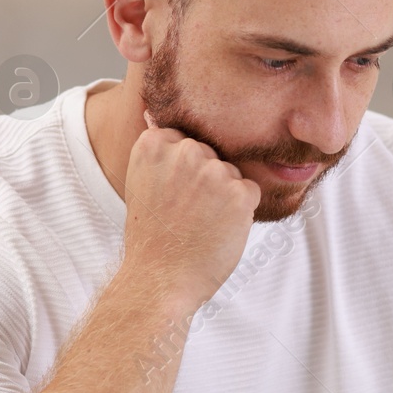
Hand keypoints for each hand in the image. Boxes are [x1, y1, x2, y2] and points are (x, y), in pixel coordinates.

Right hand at [122, 110, 259, 313]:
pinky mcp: (240, 193)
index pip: (187, 142)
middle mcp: (186, 151)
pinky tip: (217, 230)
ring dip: (224, 198)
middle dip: (205, 183)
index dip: (182, 174)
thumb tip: (152, 112)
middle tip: (185, 215)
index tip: (169, 198)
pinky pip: (250, 192)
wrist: (159, 280)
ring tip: (199, 225)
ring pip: (232, 174)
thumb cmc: (151, 236)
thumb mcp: (141, 181)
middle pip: (212, 156)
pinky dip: (241, 212)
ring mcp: (214, 171)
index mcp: (155, 143)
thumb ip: (157, 149)